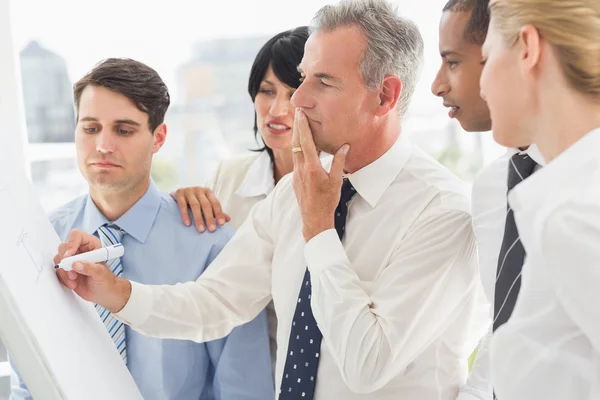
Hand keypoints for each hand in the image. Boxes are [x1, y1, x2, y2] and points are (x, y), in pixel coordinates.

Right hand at [54, 229, 130, 312]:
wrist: (103, 293)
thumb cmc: (105, 280)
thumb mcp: (100, 273)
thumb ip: (90, 268)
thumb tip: (76, 264)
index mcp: (90, 244)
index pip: (76, 235)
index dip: (71, 244)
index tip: (69, 256)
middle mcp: (79, 250)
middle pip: (64, 247)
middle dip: (66, 261)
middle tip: (72, 273)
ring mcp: (72, 259)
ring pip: (59, 259)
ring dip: (64, 271)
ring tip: (74, 280)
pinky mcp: (66, 269)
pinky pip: (58, 270)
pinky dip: (63, 278)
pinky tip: (73, 284)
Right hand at [172, 186, 230, 231]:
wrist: (179, 192)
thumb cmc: (195, 199)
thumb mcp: (206, 203)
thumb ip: (216, 211)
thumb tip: (228, 219)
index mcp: (208, 192)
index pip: (215, 203)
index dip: (219, 213)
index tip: (221, 224)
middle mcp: (199, 190)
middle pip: (206, 205)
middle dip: (210, 218)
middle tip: (212, 229)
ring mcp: (189, 191)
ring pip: (195, 205)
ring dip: (199, 218)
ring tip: (201, 229)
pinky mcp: (179, 194)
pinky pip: (182, 205)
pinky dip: (185, 214)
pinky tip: (188, 223)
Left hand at [292, 109, 348, 241]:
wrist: (314, 219)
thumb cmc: (327, 201)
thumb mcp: (336, 181)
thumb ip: (338, 162)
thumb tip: (344, 146)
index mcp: (312, 168)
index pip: (305, 142)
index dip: (302, 126)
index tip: (300, 113)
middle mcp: (301, 169)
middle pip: (296, 143)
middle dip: (297, 127)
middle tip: (298, 112)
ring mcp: (296, 174)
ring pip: (294, 151)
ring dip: (296, 137)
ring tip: (299, 125)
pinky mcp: (295, 179)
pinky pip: (295, 160)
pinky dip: (298, 149)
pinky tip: (302, 146)